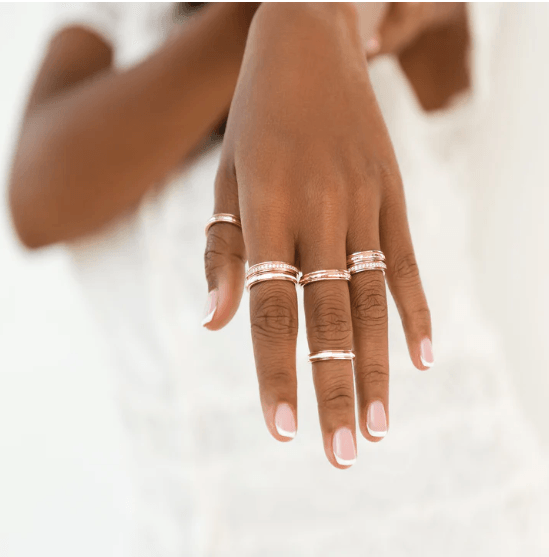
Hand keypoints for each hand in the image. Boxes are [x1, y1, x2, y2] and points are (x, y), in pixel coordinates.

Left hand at [203, 3, 431, 468]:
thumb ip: (222, 251)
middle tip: (339, 454)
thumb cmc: (254, 121)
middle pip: (327, 318)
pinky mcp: (393, 194)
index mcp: (264, 209)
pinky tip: (421, 359)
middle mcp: (318, 211)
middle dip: (333, 391)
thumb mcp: (223, 179)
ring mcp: (363, 202)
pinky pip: (405, 262)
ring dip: (376, 368)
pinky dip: (415, 313)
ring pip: (371, 301)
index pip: (269, 308)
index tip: (282, 427)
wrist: (307, 46)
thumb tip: (217, 321)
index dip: (275, 371)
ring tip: (376, 426)